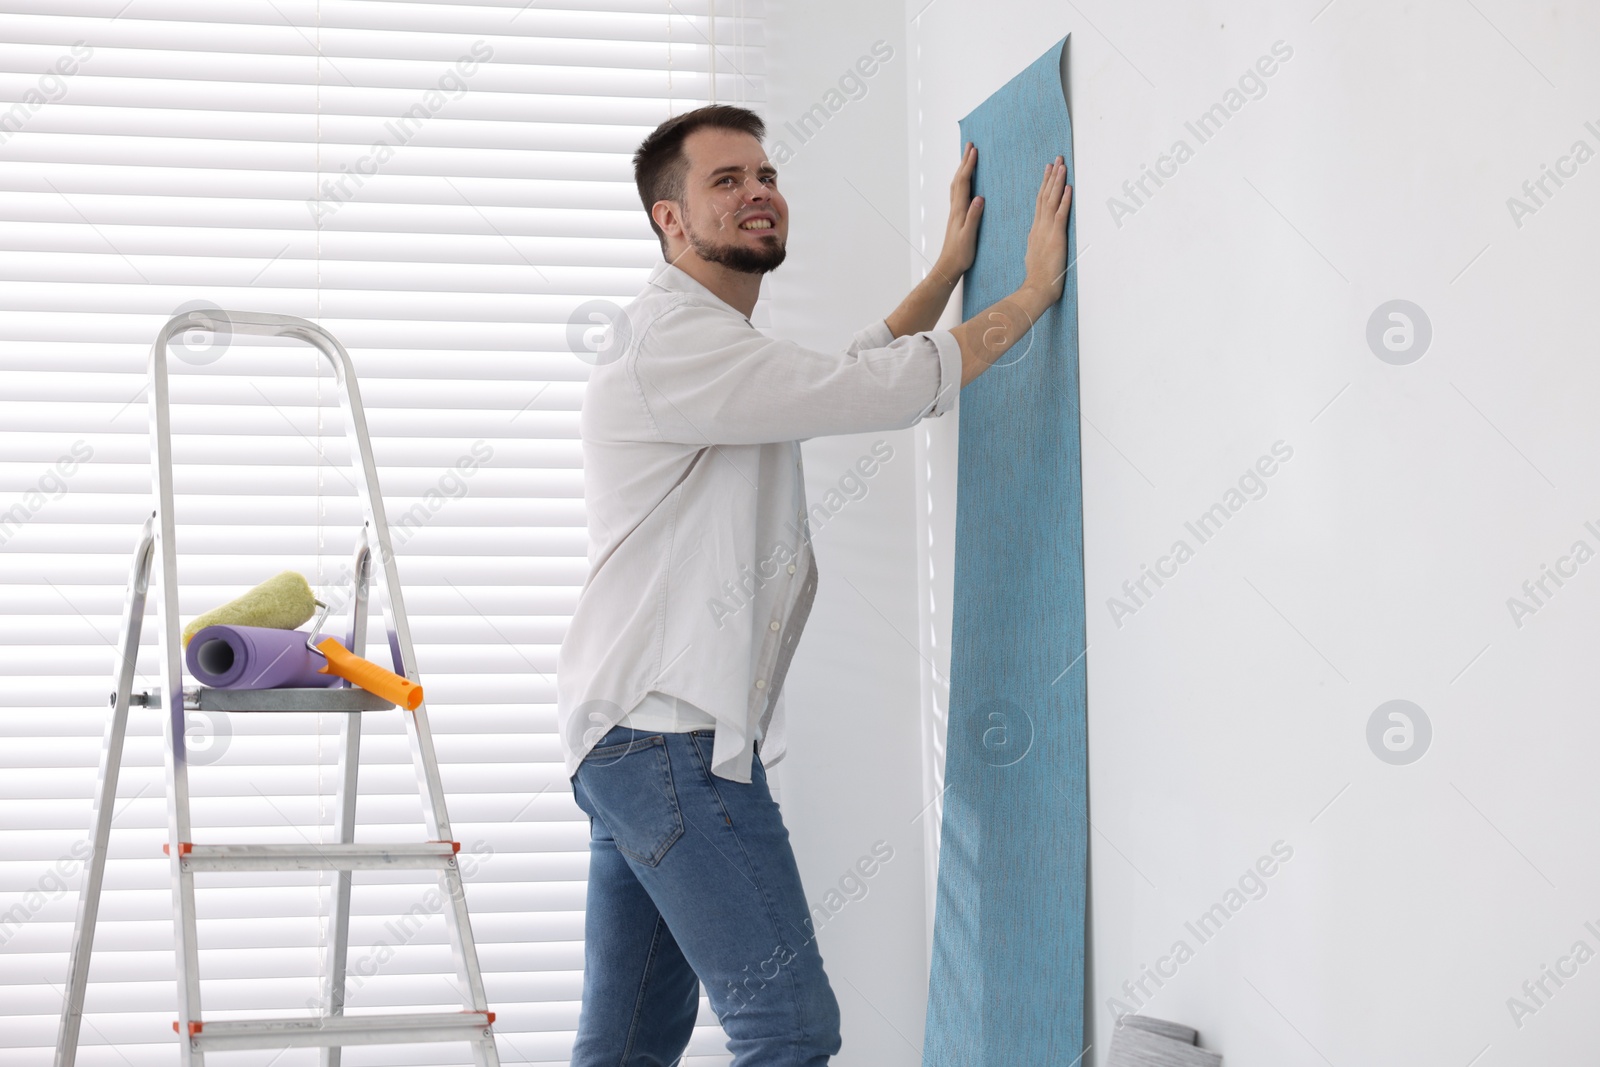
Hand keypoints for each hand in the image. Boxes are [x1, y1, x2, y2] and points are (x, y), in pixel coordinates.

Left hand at [936, 141, 982, 281]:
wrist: (949, 266)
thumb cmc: (960, 254)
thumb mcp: (969, 236)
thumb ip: (974, 217)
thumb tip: (980, 198)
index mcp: (959, 210)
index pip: (964, 183)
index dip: (969, 166)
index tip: (974, 151)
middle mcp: (955, 208)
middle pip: (958, 179)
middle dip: (964, 161)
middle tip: (970, 145)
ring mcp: (955, 212)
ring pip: (957, 185)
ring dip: (962, 169)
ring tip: (967, 157)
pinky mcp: (957, 217)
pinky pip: (959, 193)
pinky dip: (962, 181)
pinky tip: (965, 182)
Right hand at [1021, 155, 1071, 304]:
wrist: (1036, 287)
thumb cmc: (1037, 276)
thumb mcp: (1034, 255)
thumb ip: (1036, 243)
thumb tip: (1036, 238)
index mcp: (1035, 230)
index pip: (1040, 202)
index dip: (1045, 185)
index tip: (1048, 171)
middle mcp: (1039, 226)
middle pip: (1045, 196)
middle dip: (1051, 177)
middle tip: (1056, 160)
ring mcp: (1046, 230)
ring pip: (1051, 201)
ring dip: (1058, 182)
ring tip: (1062, 166)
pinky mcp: (1055, 237)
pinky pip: (1060, 214)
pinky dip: (1065, 200)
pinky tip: (1069, 188)